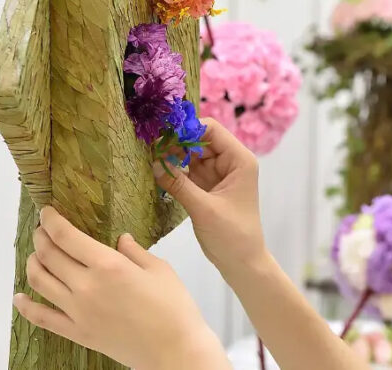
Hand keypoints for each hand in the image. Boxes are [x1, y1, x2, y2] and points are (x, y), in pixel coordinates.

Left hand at [13, 207, 228, 369]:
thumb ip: (135, 251)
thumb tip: (120, 239)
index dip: (52, 221)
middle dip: (41, 238)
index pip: (67, 237)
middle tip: (41, 230)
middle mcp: (86, 286)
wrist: (173, 349)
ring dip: (32, 263)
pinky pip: (42, 317)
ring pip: (40, 282)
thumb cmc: (174, 308)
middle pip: (49, 256)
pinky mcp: (77, 332)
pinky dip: (25, 306)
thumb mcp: (160, 269)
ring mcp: (78, 311)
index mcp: (109, 266)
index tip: (47, 212)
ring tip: (35, 255)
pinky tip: (18, 297)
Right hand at [155, 120, 266, 273]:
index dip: (187, 129)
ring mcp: (219, 175)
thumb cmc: (232, 234)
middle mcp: (230, 162)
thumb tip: (153, 163)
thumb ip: (178, 185)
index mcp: (239, 160)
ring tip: (149, 158)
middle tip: (150, 149)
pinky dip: (175, 171)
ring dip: (173, 156)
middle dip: (176, 143)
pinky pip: (188, 172)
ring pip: (191, 156)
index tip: (162, 136)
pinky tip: (157, 171)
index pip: (212, 130)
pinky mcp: (208, 187)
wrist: (242, 262)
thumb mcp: (203, 208)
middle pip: (199, 140)